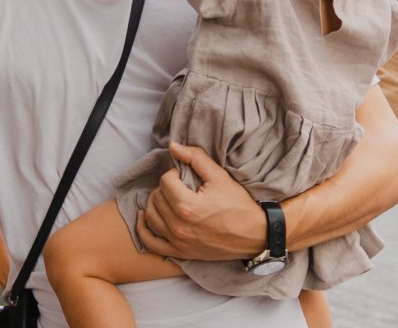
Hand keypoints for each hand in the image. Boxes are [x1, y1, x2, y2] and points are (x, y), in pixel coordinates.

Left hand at [137, 142, 264, 261]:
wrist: (254, 235)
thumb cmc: (238, 204)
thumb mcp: (219, 176)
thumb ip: (195, 157)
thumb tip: (173, 146)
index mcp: (187, 206)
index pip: (165, 180)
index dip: (174, 174)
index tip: (186, 177)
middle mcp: (179, 226)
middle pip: (156, 197)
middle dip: (165, 187)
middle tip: (180, 186)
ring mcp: (178, 242)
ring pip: (150, 216)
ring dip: (155, 202)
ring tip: (167, 197)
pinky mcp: (179, 252)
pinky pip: (150, 243)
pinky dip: (143, 229)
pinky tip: (144, 216)